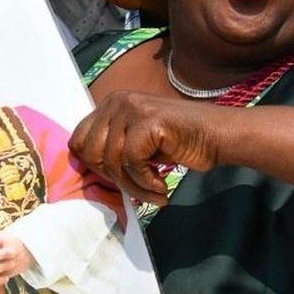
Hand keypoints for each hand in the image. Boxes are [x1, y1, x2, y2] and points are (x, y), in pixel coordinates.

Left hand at [70, 90, 226, 203]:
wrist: (215, 136)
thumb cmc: (178, 143)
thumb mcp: (136, 142)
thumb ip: (111, 148)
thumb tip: (83, 171)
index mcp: (110, 104)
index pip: (77, 140)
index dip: (93, 167)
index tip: (118, 180)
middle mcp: (117, 101)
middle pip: (91, 153)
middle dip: (115, 179)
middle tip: (138, 188)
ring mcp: (132, 108)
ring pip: (113, 161)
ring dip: (135, 186)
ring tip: (155, 192)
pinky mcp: (147, 120)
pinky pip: (132, 162)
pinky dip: (146, 181)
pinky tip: (162, 184)